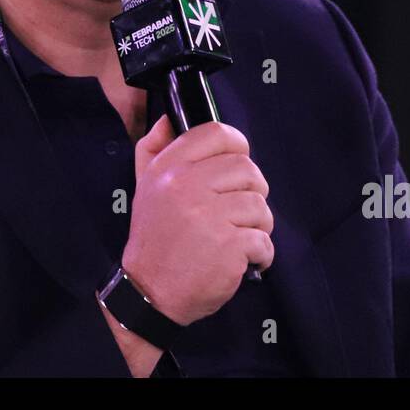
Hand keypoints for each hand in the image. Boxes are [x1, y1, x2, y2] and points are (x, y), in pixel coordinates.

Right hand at [123, 115, 273, 326]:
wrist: (150, 292)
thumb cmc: (154, 237)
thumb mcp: (144, 185)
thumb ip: (155, 147)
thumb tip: (171, 117)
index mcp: (169, 168)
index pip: (216, 134)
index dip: (237, 145)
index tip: (238, 162)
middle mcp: (187, 187)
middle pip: (247, 169)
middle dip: (252, 190)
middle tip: (240, 211)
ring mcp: (210, 216)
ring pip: (260, 205)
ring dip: (258, 225)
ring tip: (239, 237)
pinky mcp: (229, 246)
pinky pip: (264, 240)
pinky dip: (262, 254)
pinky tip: (245, 260)